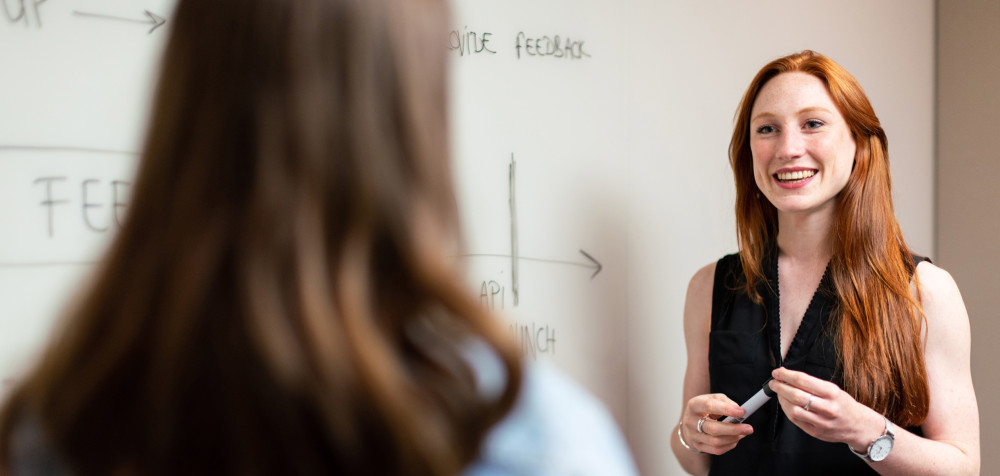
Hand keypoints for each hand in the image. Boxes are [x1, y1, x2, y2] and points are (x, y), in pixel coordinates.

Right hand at [680, 393, 753, 454]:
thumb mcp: (713, 399)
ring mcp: (693, 435)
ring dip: (734, 438)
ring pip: (716, 442)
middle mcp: (690, 421)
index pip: (709, 406)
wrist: (690, 422)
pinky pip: (716, 450)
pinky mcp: (697, 446)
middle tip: (749, 428)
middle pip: (713, 429)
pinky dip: (729, 445)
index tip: (742, 412)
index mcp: (694, 405)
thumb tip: (739, 411)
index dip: (726, 409)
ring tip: (744, 433)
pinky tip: (735, 439)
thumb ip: (726, 402)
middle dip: (734, 429)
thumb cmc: (705, 408)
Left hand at [769, 367, 883, 449]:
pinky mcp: (816, 432)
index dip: (787, 375)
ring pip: (794, 410)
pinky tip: (785, 404)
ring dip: (782, 400)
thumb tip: (789, 378)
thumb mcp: (833, 390)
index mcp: (832, 393)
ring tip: (779, 393)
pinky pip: (796, 420)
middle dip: (780, 387)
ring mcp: (821, 422)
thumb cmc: (844, 405)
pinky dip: (787, 410)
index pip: (804, 381)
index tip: (778, 372)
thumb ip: (813, 385)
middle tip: (774, 382)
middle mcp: (828, 408)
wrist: (859, 426)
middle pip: (796, 396)